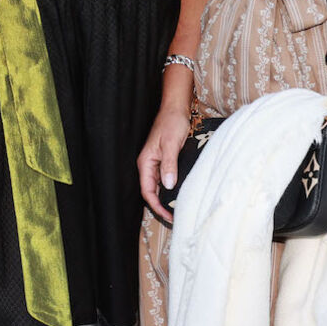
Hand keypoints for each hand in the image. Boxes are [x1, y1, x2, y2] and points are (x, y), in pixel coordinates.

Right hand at [138, 100, 194, 224]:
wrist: (176, 108)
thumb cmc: (172, 122)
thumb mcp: (171, 144)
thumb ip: (169, 165)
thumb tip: (168, 186)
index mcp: (145, 162)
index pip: (147, 191)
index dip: (156, 206)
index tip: (168, 216)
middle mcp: (149, 164)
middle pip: (152, 191)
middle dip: (161, 206)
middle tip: (175, 217)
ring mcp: (156, 162)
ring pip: (159, 186)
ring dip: (167, 198)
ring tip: (178, 209)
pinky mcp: (165, 160)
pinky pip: (166, 178)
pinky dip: (171, 188)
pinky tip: (180, 193)